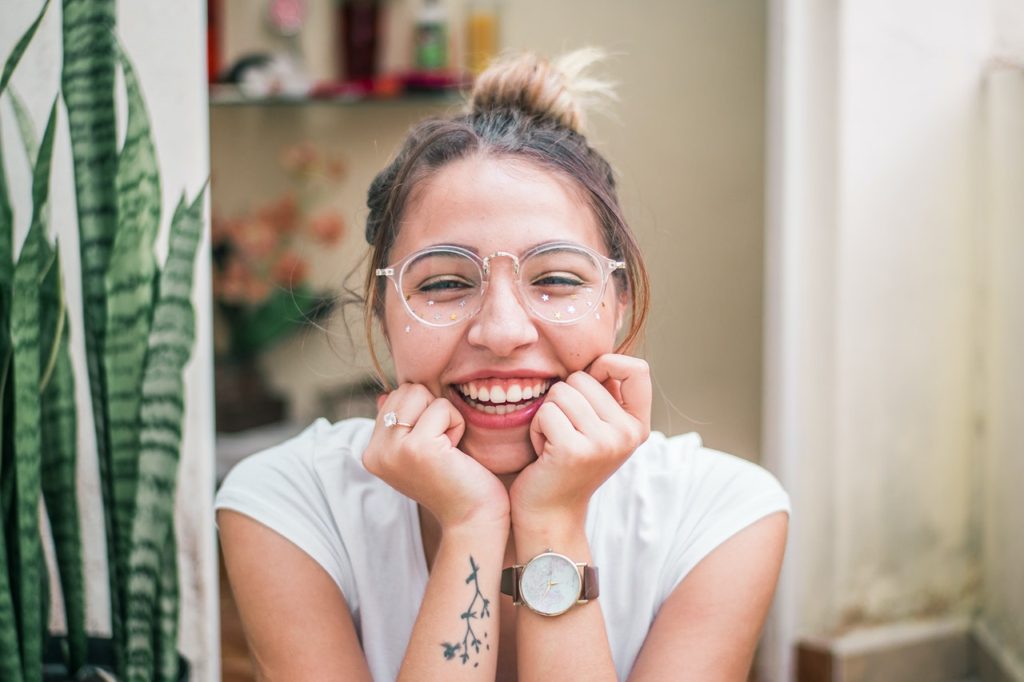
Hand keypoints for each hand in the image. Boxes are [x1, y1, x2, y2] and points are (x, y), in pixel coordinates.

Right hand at [362, 383, 509, 530]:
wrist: (472, 518)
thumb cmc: (452, 481)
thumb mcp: (416, 451)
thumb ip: (399, 424)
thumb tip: (384, 395)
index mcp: (372, 453)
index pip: (393, 397)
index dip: (423, 413)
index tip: (431, 447)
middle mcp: (375, 452)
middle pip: (406, 391)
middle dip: (432, 410)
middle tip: (441, 447)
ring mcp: (394, 450)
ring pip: (421, 394)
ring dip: (444, 416)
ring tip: (447, 449)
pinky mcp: (418, 448)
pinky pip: (442, 407)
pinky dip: (457, 424)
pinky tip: (455, 453)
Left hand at [511, 354, 651, 530]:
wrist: (550, 514)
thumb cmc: (565, 464)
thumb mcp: (596, 428)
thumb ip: (604, 395)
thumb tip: (597, 356)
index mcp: (637, 426)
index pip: (637, 369)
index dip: (607, 365)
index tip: (589, 383)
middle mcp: (627, 434)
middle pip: (583, 377)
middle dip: (563, 399)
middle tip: (564, 432)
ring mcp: (603, 443)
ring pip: (561, 391)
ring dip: (547, 414)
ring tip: (553, 442)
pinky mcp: (574, 450)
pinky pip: (545, 411)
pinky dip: (536, 428)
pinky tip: (543, 452)